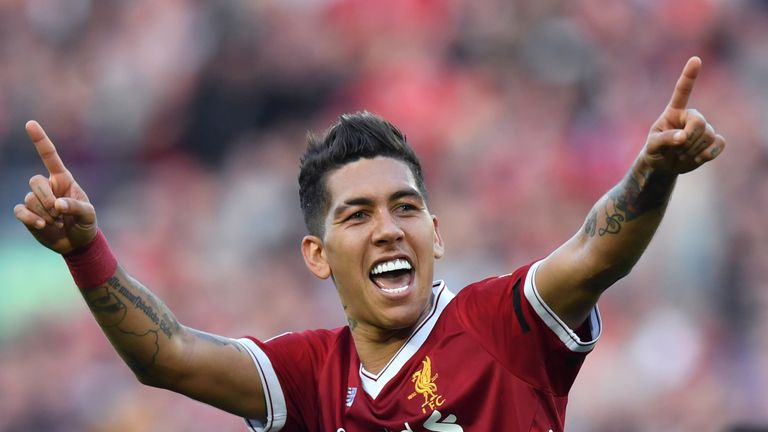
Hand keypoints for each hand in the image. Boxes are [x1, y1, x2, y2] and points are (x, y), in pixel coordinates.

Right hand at [13, 121, 96, 253]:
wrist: (77, 243)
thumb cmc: (86, 224)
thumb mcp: (89, 215)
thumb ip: (76, 207)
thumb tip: (57, 204)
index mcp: (64, 180)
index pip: (50, 156)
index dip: (40, 140)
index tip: (30, 123)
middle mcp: (48, 187)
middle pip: (34, 181)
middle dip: (46, 198)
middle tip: (59, 213)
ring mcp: (36, 200)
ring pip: (29, 199)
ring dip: (44, 213)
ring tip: (57, 222)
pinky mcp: (27, 214)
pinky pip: (19, 211)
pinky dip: (29, 219)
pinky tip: (42, 226)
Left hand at [642, 56, 725, 174]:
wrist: (664, 165)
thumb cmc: (655, 151)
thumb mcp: (652, 146)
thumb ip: (664, 140)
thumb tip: (682, 137)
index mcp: (673, 111)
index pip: (682, 91)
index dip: (689, 76)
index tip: (695, 59)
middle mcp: (690, 116)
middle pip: (699, 122)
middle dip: (688, 139)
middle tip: (675, 150)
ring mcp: (703, 127)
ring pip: (708, 135)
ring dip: (692, 150)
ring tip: (680, 154)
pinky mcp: (712, 140)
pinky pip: (719, 143)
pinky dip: (708, 153)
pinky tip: (698, 158)